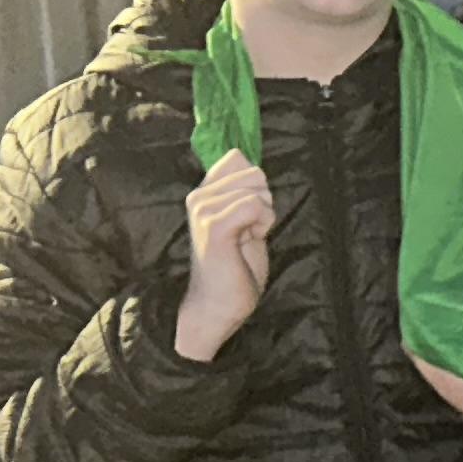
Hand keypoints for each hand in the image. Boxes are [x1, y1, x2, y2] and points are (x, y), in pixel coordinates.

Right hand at [175, 151, 275, 361]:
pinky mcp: (214, 227)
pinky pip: (254, 206)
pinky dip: (262, 224)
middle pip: (254, 173)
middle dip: (264, 203)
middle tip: (248, 231)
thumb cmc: (235, 267)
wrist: (218, 306)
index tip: (247, 214)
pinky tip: (248, 241)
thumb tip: (241, 155)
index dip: (256, 186)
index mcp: (204, 193)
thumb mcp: (244, 220)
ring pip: (257, 190)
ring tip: (245, 238)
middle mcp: (198, 197)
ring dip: (264, 217)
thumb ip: (244, 190)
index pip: (236, 159)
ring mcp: (203, 211)